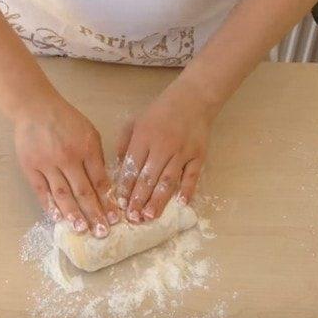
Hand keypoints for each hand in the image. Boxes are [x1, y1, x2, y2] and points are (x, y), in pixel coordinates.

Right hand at [15, 96, 119, 236]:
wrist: (35, 108)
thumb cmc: (66, 119)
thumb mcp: (89, 132)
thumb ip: (96, 157)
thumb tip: (104, 185)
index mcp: (86, 148)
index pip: (100, 180)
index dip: (108, 201)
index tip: (115, 219)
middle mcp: (68, 158)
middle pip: (83, 191)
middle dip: (94, 214)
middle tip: (102, 233)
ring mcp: (47, 163)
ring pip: (62, 194)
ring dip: (73, 214)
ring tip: (81, 230)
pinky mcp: (30, 167)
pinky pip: (41, 191)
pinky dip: (50, 206)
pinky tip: (58, 219)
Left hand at [114, 77, 217, 222]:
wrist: (193, 99)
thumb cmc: (160, 112)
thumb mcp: (136, 122)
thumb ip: (125, 144)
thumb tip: (118, 169)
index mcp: (144, 138)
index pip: (132, 167)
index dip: (125, 187)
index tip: (120, 204)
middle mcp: (162, 146)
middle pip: (148, 177)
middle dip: (138, 199)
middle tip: (132, 218)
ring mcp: (182, 152)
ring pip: (168, 180)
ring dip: (158, 200)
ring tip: (149, 216)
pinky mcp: (199, 155)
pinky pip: (192, 176)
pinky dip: (188, 190)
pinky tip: (181, 204)